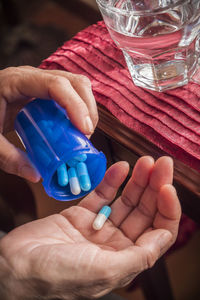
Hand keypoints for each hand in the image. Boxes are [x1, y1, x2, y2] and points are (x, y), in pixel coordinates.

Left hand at [0, 66, 97, 181]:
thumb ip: (8, 157)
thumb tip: (36, 175)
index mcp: (17, 81)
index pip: (56, 84)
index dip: (75, 105)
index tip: (85, 131)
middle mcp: (33, 76)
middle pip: (74, 82)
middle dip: (87, 108)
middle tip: (86, 136)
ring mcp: (41, 81)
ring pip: (76, 85)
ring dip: (87, 108)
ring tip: (84, 133)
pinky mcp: (45, 90)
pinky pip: (71, 93)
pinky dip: (80, 109)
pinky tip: (76, 127)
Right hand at [0, 156, 180, 299]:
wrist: (15, 266)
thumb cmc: (57, 276)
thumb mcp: (104, 271)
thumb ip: (138, 256)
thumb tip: (165, 236)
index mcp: (125, 259)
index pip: (158, 232)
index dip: (168, 209)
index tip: (167, 186)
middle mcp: (115, 243)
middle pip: (144, 212)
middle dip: (155, 186)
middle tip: (162, 163)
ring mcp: (98, 227)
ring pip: (125, 200)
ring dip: (137, 180)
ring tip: (145, 161)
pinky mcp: (80, 214)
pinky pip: (101, 194)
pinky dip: (112, 180)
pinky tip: (121, 167)